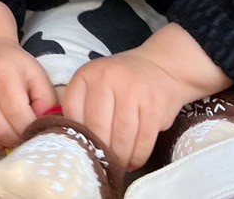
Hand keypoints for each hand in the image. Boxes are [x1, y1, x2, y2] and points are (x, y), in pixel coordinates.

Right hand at [0, 37, 57, 149]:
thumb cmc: (16, 65)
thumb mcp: (38, 74)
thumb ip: (46, 101)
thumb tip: (45, 128)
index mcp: (3, 75)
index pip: (18, 115)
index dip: (33, 129)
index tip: (43, 130)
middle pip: (3, 130)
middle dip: (21, 139)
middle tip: (32, 135)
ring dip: (10, 142)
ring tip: (21, 133)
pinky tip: (7, 129)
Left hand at [60, 51, 198, 170]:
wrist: (160, 67)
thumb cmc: (122, 83)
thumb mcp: (96, 84)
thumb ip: (83, 107)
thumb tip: (75, 145)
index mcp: (86, 74)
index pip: (72, 111)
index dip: (78, 135)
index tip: (85, 148)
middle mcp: (107, 78)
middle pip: (97, 128)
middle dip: (101, 152)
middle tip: (105, 163)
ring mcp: (132, 91)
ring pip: (121, 138)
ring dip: (121, 159)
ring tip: (120, 165)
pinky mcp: (154, 106)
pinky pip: (143, 140)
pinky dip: (138, 156)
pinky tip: (134, 160)